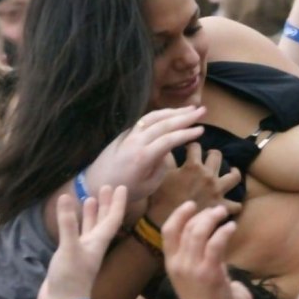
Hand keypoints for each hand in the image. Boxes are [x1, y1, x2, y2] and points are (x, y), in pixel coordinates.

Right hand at [37, 186, 127, 298]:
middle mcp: (93, 245)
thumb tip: (66, 197)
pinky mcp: (69, 259)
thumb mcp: (69, 248)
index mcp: (99, 242)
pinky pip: (76, 236)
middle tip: (107, 187)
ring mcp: (81, 253)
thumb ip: (67, 224)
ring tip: (90, 198)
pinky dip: (74, 225)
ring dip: (91, 214)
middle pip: (103, 221)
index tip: (122, 187)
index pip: (113, 218)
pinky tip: (70, 220)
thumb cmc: (71, 278)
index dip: (118, 202)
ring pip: (89, 228)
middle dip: (106, 204)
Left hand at [85, 106, 205, 202]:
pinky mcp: (127, 133)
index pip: (169, 140)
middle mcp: (136, 142)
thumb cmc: (124, 189)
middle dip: (185, 116)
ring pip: (154, 118)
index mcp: (143, 157)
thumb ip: (162, 167)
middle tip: (203, 110)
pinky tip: (171, 113)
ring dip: (173, 111)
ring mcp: (130, 135)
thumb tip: (168, 152)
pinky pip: (146, 120)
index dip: (186, 134)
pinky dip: (161, 114)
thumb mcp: (148, 186)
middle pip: (163, 124)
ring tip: (190, 108)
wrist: (96, 183)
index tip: (202, 130)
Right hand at [147, 145, 241, 224]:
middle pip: (217, 156)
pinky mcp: (222, 206)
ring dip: (233, 172)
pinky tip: (231, 203)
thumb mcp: (161, 178)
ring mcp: (218, 190)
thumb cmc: (163, 200)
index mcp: (193, 167)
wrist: (171, 223)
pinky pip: (235, 205)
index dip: (192, 146)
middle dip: (212, 154)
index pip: (195, 147)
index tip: (190, 149)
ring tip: (231, 172)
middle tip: (209, 158)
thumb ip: (167, 161)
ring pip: (234, 176)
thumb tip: (167, 148)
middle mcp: (209, 175)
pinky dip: (235, 205)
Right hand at [162, 202, 244, 298]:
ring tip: (224, 215)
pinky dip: (224, 231)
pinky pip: (216, 244)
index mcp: (171, 263)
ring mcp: (193, 268)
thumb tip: (202, 233)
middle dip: (202, 214)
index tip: (191, 205)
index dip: (179, 214)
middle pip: (186, 228)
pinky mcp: (210, 272)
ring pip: (199, 232)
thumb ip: (191, 255)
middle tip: (216, 210)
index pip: (168, 231)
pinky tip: (231, 227)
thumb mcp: (188, 275)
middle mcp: (179, 264)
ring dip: (212, 219)